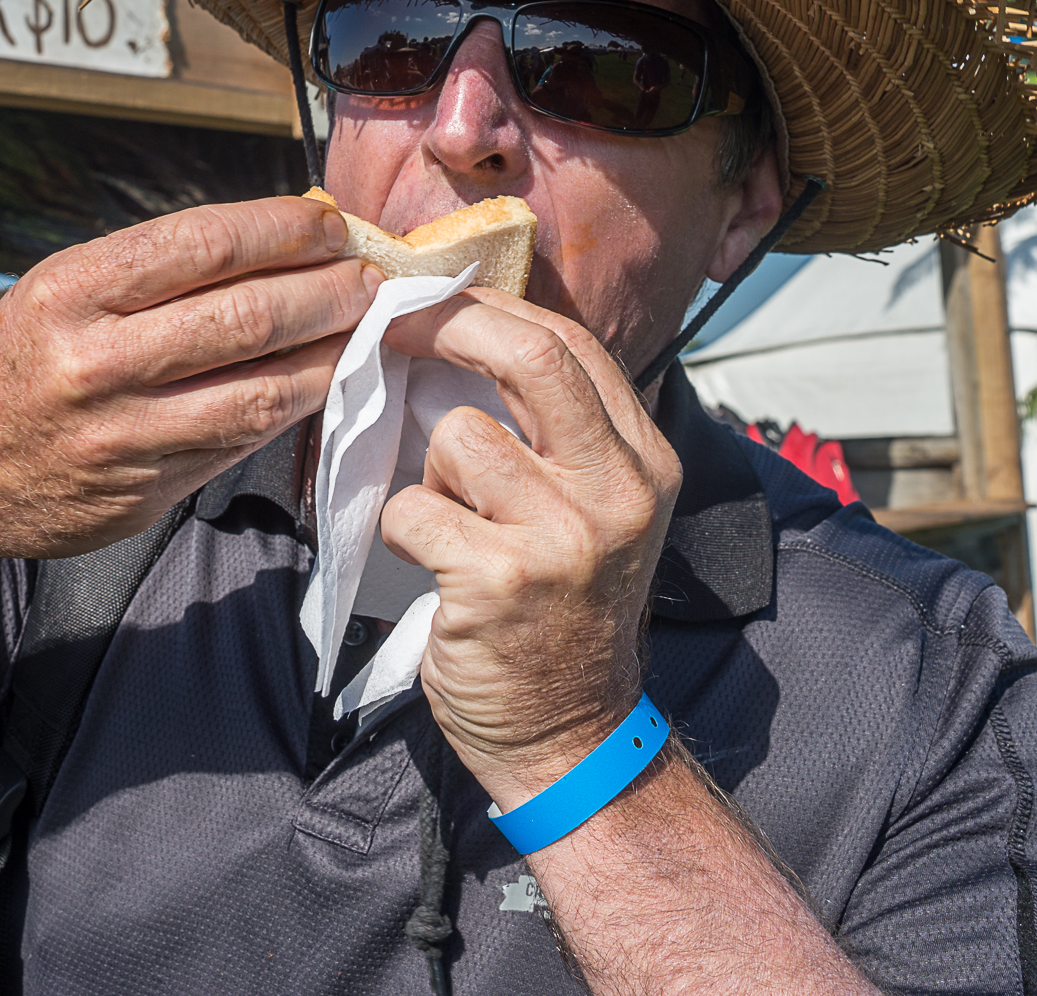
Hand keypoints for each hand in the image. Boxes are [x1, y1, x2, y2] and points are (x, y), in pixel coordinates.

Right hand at [0, 196, 377, 564]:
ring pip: (258, 391)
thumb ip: (155, 271)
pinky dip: (290, 409)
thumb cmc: (19, 363)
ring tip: (362, 327)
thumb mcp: (60, 290)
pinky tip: (319, 382)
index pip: (203, 245)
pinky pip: (239, 445)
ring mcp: (122, 437)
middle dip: (324, 292)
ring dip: (327, 356)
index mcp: (70, 292)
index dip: (280, 230)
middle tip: (368, 278)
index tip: (327, 223)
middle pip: (244, 318)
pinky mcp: (144, 495)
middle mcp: (94, 363)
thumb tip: (274, 241)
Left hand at [377, 291, 679, 804]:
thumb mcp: (590, 511)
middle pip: (530, 358)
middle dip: (447, 328)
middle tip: (392, 329)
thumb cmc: (560, 613)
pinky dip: (403, 530)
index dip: (491, 309)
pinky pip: (414, 508)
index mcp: (644, 461)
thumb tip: (460, 334)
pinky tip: (433, 566)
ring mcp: (564, 535)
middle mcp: (617, 491)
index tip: (432, 301)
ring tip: (450, 520)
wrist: (569, 735)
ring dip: (427, 469)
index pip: (571, 345)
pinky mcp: (502, 579)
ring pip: (457, 435)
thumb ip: (551, 433)